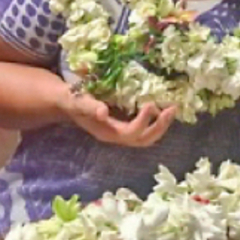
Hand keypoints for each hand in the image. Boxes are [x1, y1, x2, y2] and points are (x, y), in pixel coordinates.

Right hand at [59, 90, 176, 146]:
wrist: (67, 102)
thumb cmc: (72, 100)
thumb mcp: (78, 101)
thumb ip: (88, 106)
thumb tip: (103, 112)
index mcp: (106, 132)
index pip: (130, 133)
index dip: (143, 121)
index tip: (150, 103)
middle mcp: (116, 135)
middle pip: (143, 140)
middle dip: (160, 127)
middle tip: (172, 109)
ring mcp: (122, 132)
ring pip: (147, 136)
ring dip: (162, 124)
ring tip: (172, 108)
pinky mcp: (125, 125)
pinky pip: (145, 128)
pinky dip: (157, 120)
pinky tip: (164, 107)